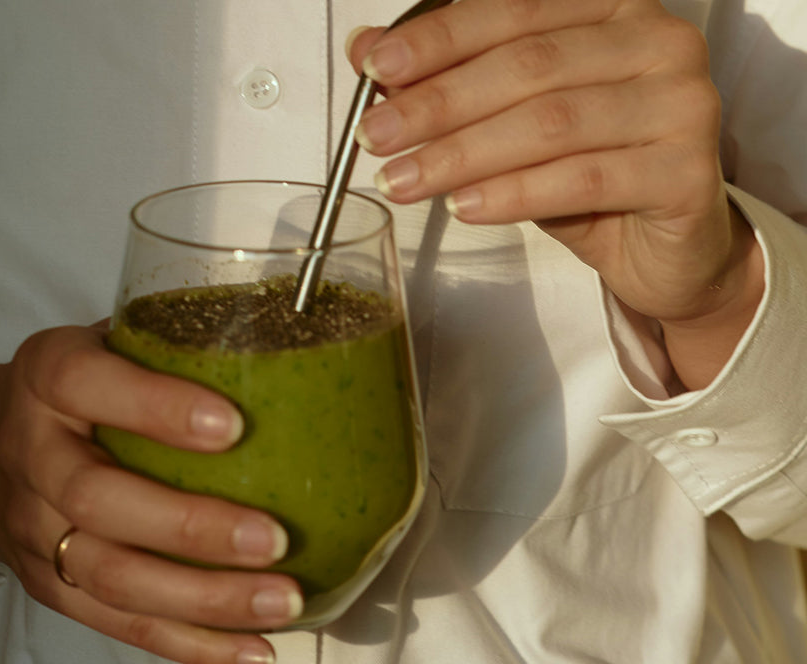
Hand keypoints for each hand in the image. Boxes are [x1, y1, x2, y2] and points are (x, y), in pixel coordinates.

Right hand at [0, 324, 299, 663]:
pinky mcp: (53, 586)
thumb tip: (298, 344)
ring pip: (112, 577)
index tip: (232, 426)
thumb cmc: (83, 390)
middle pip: (97, 500)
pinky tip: (252, 651)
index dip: (154, 406)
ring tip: (280, 601)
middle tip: (274, 539)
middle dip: (190, 528)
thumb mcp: (110, 342)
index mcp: (46, 376)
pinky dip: (191, 644)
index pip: (82, 383)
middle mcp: (30, 453)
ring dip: (203, 600)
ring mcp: (35, 529)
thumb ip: (175, 342)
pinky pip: (121, 624)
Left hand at [347, 0, 763, 387]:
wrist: (667, 250)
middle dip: (439, 103)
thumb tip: (367, 50)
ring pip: (550, 122)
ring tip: (404, 181)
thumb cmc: (589, 176)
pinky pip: (583, 179)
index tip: (375, 69)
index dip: (439, 40)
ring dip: (462, 154)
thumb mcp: (511, 121)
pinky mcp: (687, 171)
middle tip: (377, 136)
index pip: (514, 10)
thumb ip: (449, 79)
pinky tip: (463, 207)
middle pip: (528, 65)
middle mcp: (657, 41)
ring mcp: (682, 103)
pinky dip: (513, 193)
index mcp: (612, 9)